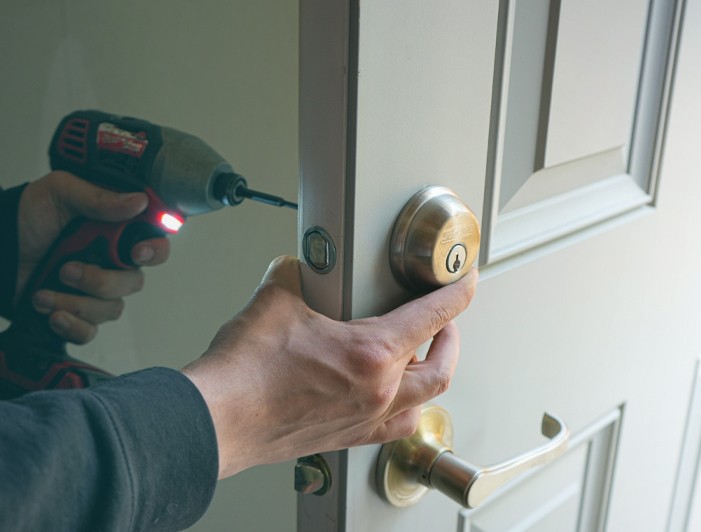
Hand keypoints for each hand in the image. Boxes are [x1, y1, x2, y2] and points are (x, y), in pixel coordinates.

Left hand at [16, 171, 170, 343]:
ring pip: (111, 308)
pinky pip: (90, 331)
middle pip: (134, 282)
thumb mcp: (60, 193)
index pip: (154, 245)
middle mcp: (110, 263)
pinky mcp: (76, 314)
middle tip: (68, 270)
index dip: (154, 251)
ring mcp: (94, 291)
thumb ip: (99, 198)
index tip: (136, 253)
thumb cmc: (26, 218)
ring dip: (75, 301)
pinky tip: (50, 313)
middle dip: (102, 281)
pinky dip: (71, 325)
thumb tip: (139, 201)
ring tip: (44, 290)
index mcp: (115, 233)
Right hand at [182, 256, 477, 478]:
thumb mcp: (275, 298)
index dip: (457, 292)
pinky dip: (405, 410)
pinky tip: (392, 401)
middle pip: (441, 366)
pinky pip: (393, 429)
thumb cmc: (246, 372)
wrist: (218, 419)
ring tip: (423, 360)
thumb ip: (295, 275)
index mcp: (371, 353)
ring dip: (431, 376)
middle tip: (446, 322)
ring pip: (423, 402)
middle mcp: (378, 391)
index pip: (433, 316)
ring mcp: (364, 419)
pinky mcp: (345, 437)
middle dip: (451, 338)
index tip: (465, 281)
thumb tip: (296, 268)